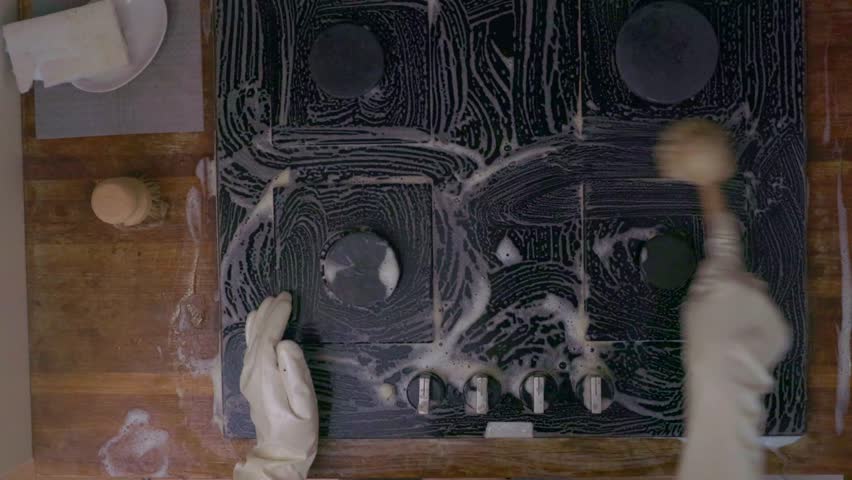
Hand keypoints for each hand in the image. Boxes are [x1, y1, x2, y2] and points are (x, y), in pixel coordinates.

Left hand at [235, 292, 318, 479]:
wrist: (280, 452)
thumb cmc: (299, 429)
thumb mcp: (305, 402)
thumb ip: (295, 371)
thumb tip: (286, 342)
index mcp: (266, 375)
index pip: (269, 337)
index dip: (278, 316)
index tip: (288, 299)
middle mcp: (252, 373)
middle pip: (258, 335)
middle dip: (269, 312)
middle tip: (282, 294)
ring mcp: (248, 377)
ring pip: (251, 341)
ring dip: (260, 319)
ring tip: (269, 301)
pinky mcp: (250, 381)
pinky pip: (250, 349)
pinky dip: (255, 331)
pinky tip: (257, 323)